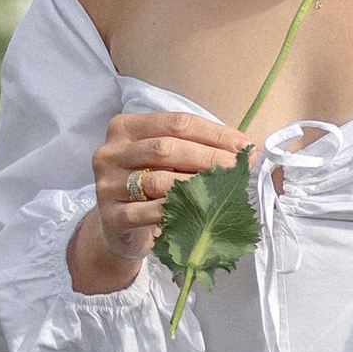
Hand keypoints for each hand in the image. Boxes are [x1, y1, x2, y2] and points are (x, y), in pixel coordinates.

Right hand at [72, 109, 247, 295]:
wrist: (119, 228)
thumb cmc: (151, 187)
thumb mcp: (167, 160)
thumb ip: (195, 147)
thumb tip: (245, 149)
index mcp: (125, 127)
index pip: (175, 123)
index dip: (213, 133)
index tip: (243, 146)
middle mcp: (110, 152)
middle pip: (166, 148)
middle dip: (208, 157)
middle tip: (238, 168)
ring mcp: (107, 184)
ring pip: (158, 180)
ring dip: (197, 184)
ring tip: (225, 189)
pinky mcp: (111, 216)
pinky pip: (149, 212)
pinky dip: (177, 210)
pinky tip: (200, 211)